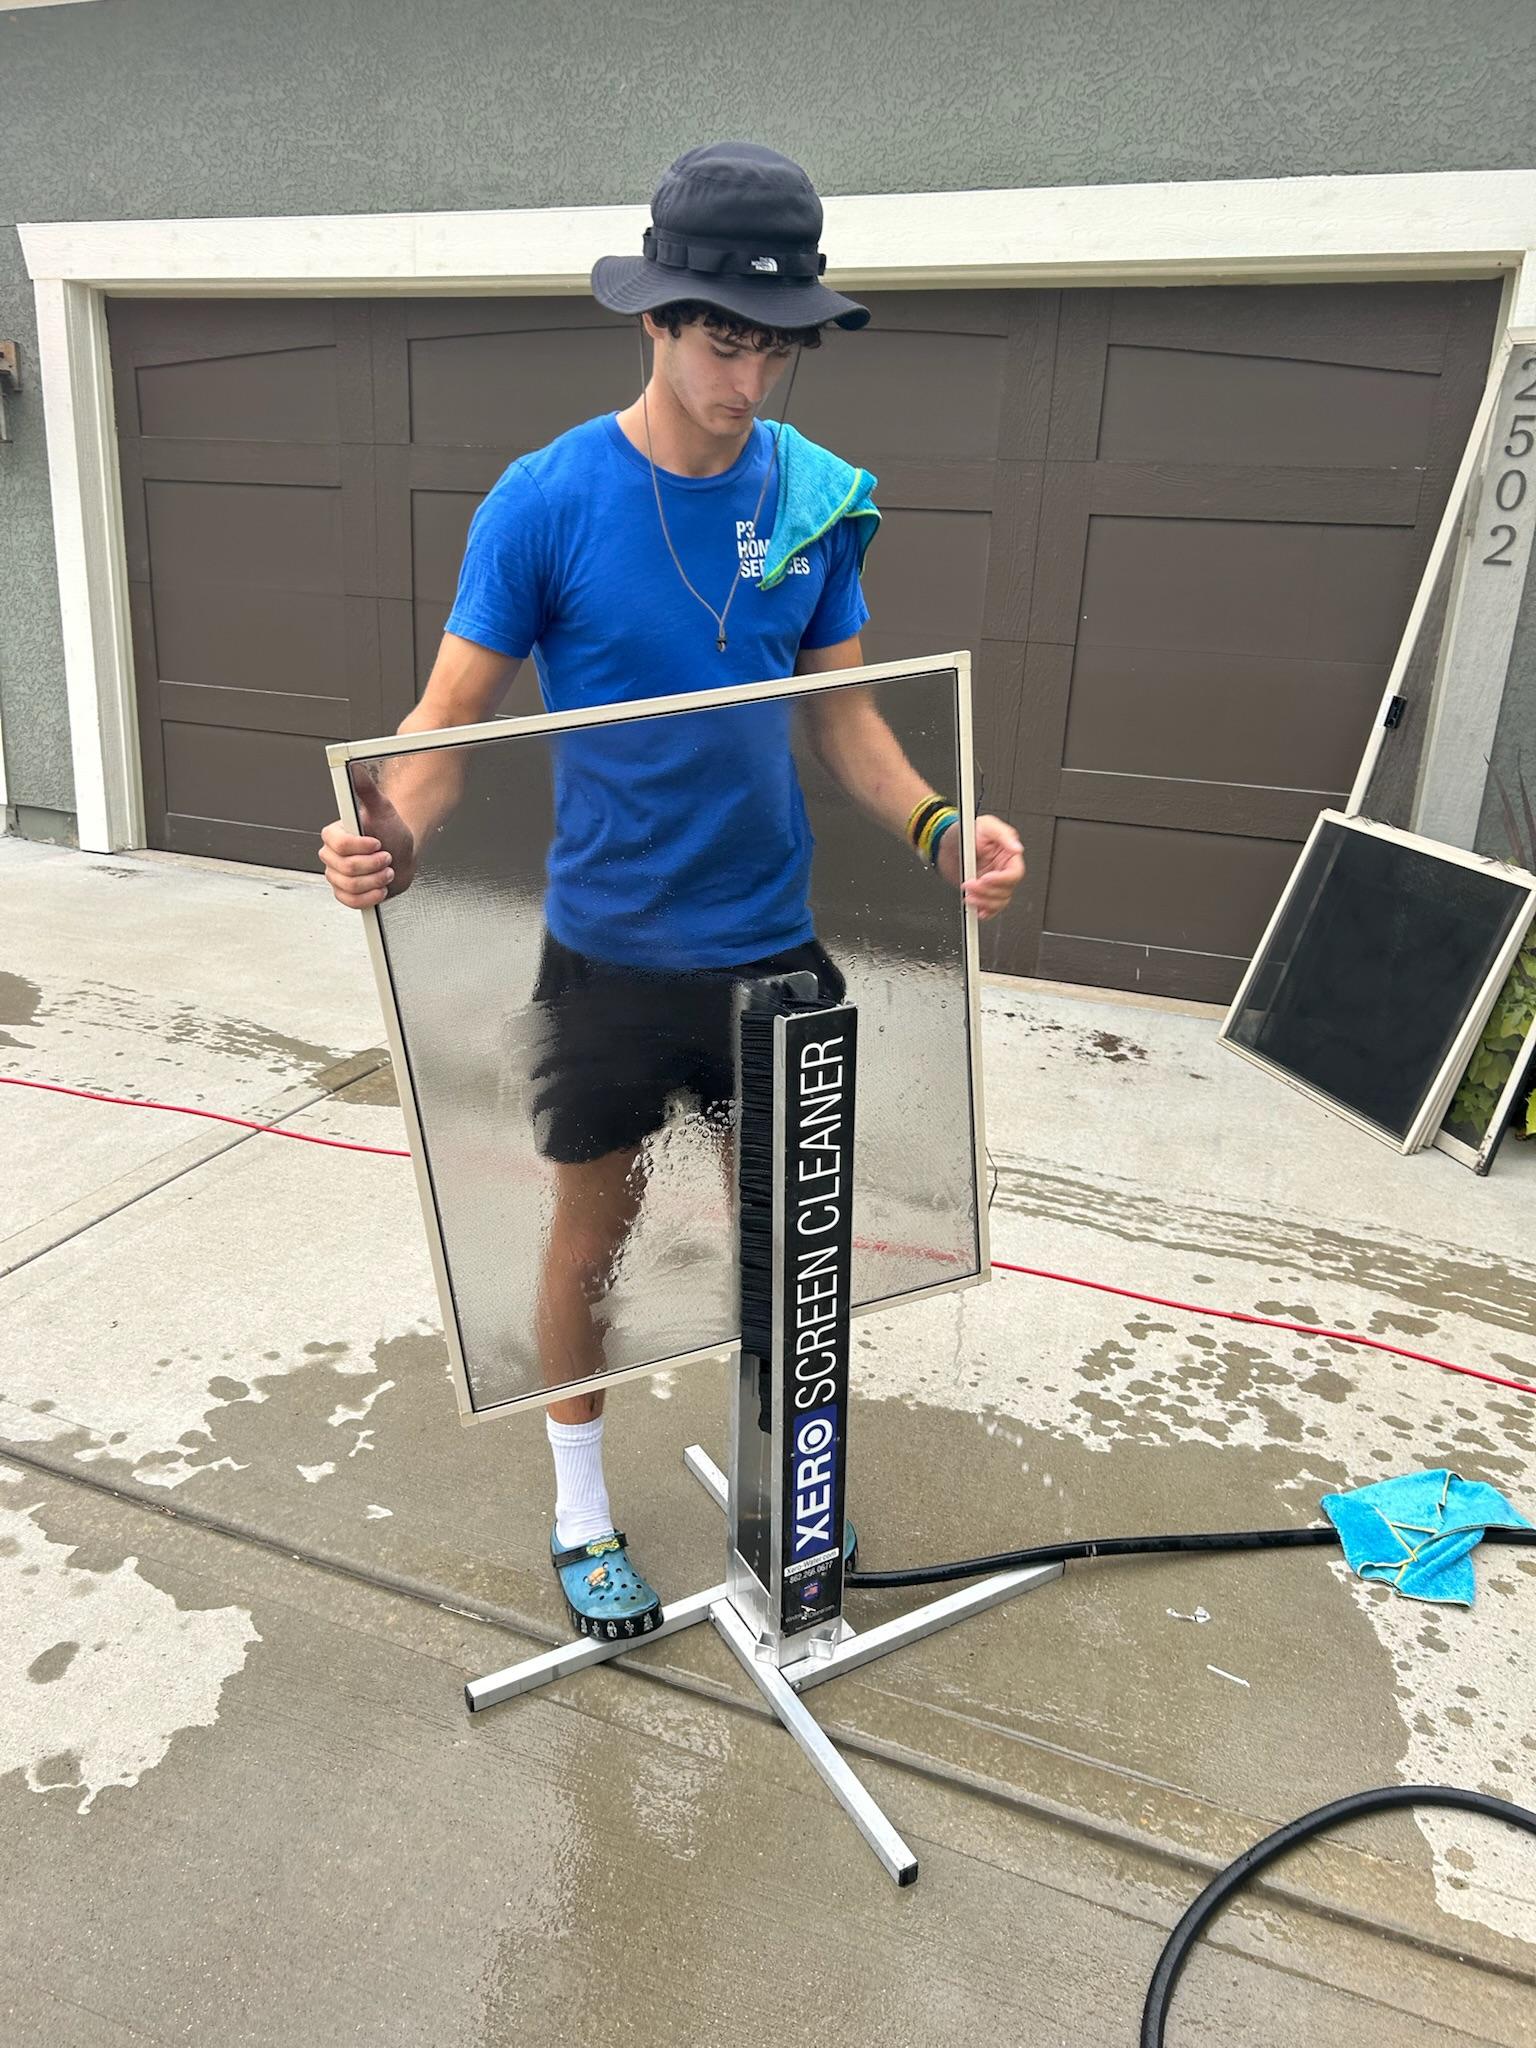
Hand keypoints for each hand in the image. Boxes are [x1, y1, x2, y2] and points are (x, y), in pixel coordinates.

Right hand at [318, 771, 415, 909]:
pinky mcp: (345, 893)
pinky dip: (370, 897)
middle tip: (387, 857)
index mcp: (334, 835)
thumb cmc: (391, 831)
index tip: (378, 843)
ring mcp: (337, 876)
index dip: (361, 847)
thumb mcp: (383, 808)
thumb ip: (367, 789)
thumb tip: (356, 767)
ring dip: (376, 880)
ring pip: (350, 886)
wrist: (402, 854)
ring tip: (387, 871)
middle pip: (345, 868)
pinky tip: (380, 887)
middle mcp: (331, 856)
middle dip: (374, 865)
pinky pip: (351, 902)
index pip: (338, 844)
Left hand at [937, 812, 1024, 920]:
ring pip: (999, 901)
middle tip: (970, 884)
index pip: (1015, 873)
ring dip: (983, 901)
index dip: (1001, 879)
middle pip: (1007, 890)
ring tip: (968, 894)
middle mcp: (1003, 870)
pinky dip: (985, 911)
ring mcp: (994, 883)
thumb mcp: (986, 825)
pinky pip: (991, 908)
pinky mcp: (984, 892)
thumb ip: (1002, 835)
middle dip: (987, 890)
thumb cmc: (966, 831)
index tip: (985, 878)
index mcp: (1009, 855)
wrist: (946, 844)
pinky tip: (976, 909)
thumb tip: (1017, 848)